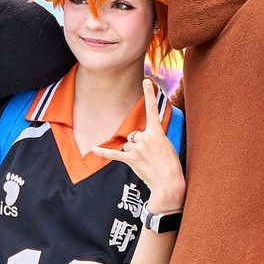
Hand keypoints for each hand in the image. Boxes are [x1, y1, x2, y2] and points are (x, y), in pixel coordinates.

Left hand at [89, 80, 183, 209]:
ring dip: (133, 152)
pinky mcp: (131, 160)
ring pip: (128, 144)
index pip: (152, 109)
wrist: (168, 183)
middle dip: (139, 143)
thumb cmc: (170, 164)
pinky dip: (103, 151)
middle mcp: (146, 137)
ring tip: (144, 161)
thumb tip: (139, 139)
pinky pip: (113, 154)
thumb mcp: (166, 145)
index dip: (149, 94)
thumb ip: (153, 137)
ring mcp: (137, 149)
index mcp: (157, 132)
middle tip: (150, 155)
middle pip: (134, 134)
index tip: (146, 80)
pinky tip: (93, 148)